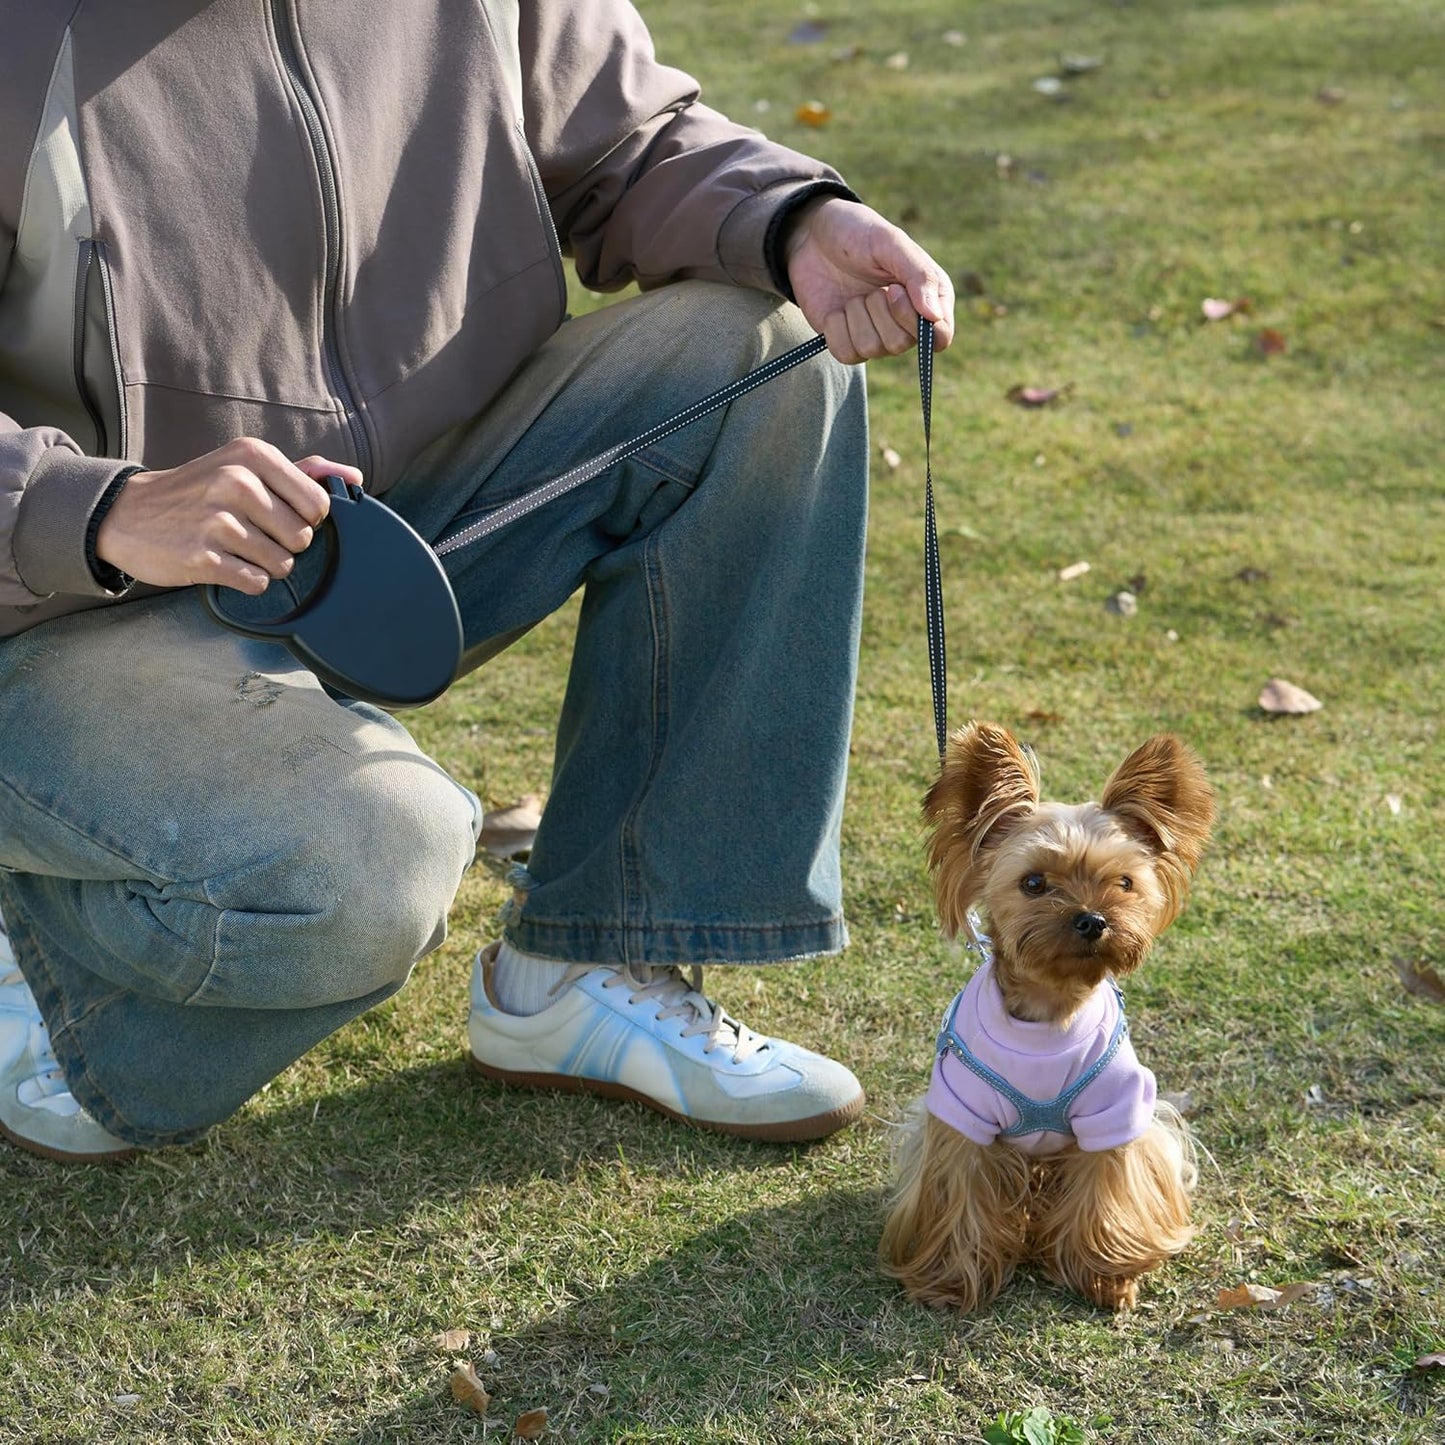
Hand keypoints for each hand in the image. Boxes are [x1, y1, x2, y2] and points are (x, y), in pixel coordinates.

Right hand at [95, 439, 360, 593]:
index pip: (319, 504)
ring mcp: (217, 521)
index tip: (277, 515)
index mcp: (253, 456)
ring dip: (265, 564)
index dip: (306, 518)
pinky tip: (225, 564)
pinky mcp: (202, 558)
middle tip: (252, 534)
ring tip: (235, 548)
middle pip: (302, 538)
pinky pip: (256, 582)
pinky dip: (247, 580)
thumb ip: (304, 471)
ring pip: (282, 564)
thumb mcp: (244, 465)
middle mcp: (236, 483)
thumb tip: (354, 478)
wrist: (127, 513)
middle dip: (284, 545)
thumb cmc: (198, 490)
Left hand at [785, 197, 955, 363]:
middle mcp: (905, 322)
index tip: (894, 290)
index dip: (916, 322)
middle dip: (880, 312)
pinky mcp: (847, 342)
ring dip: (857, 316)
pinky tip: (836, 308)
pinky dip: (836, 329)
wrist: (812, 236)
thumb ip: (919, 276)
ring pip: (872, 348)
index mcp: (929, 298)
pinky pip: (846, 354)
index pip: (940, 336)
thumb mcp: (892, 243)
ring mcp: (876, 334)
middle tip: (873, 287)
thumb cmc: (858, 233)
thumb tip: (934, 317)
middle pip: (901, 344)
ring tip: (854, 294)